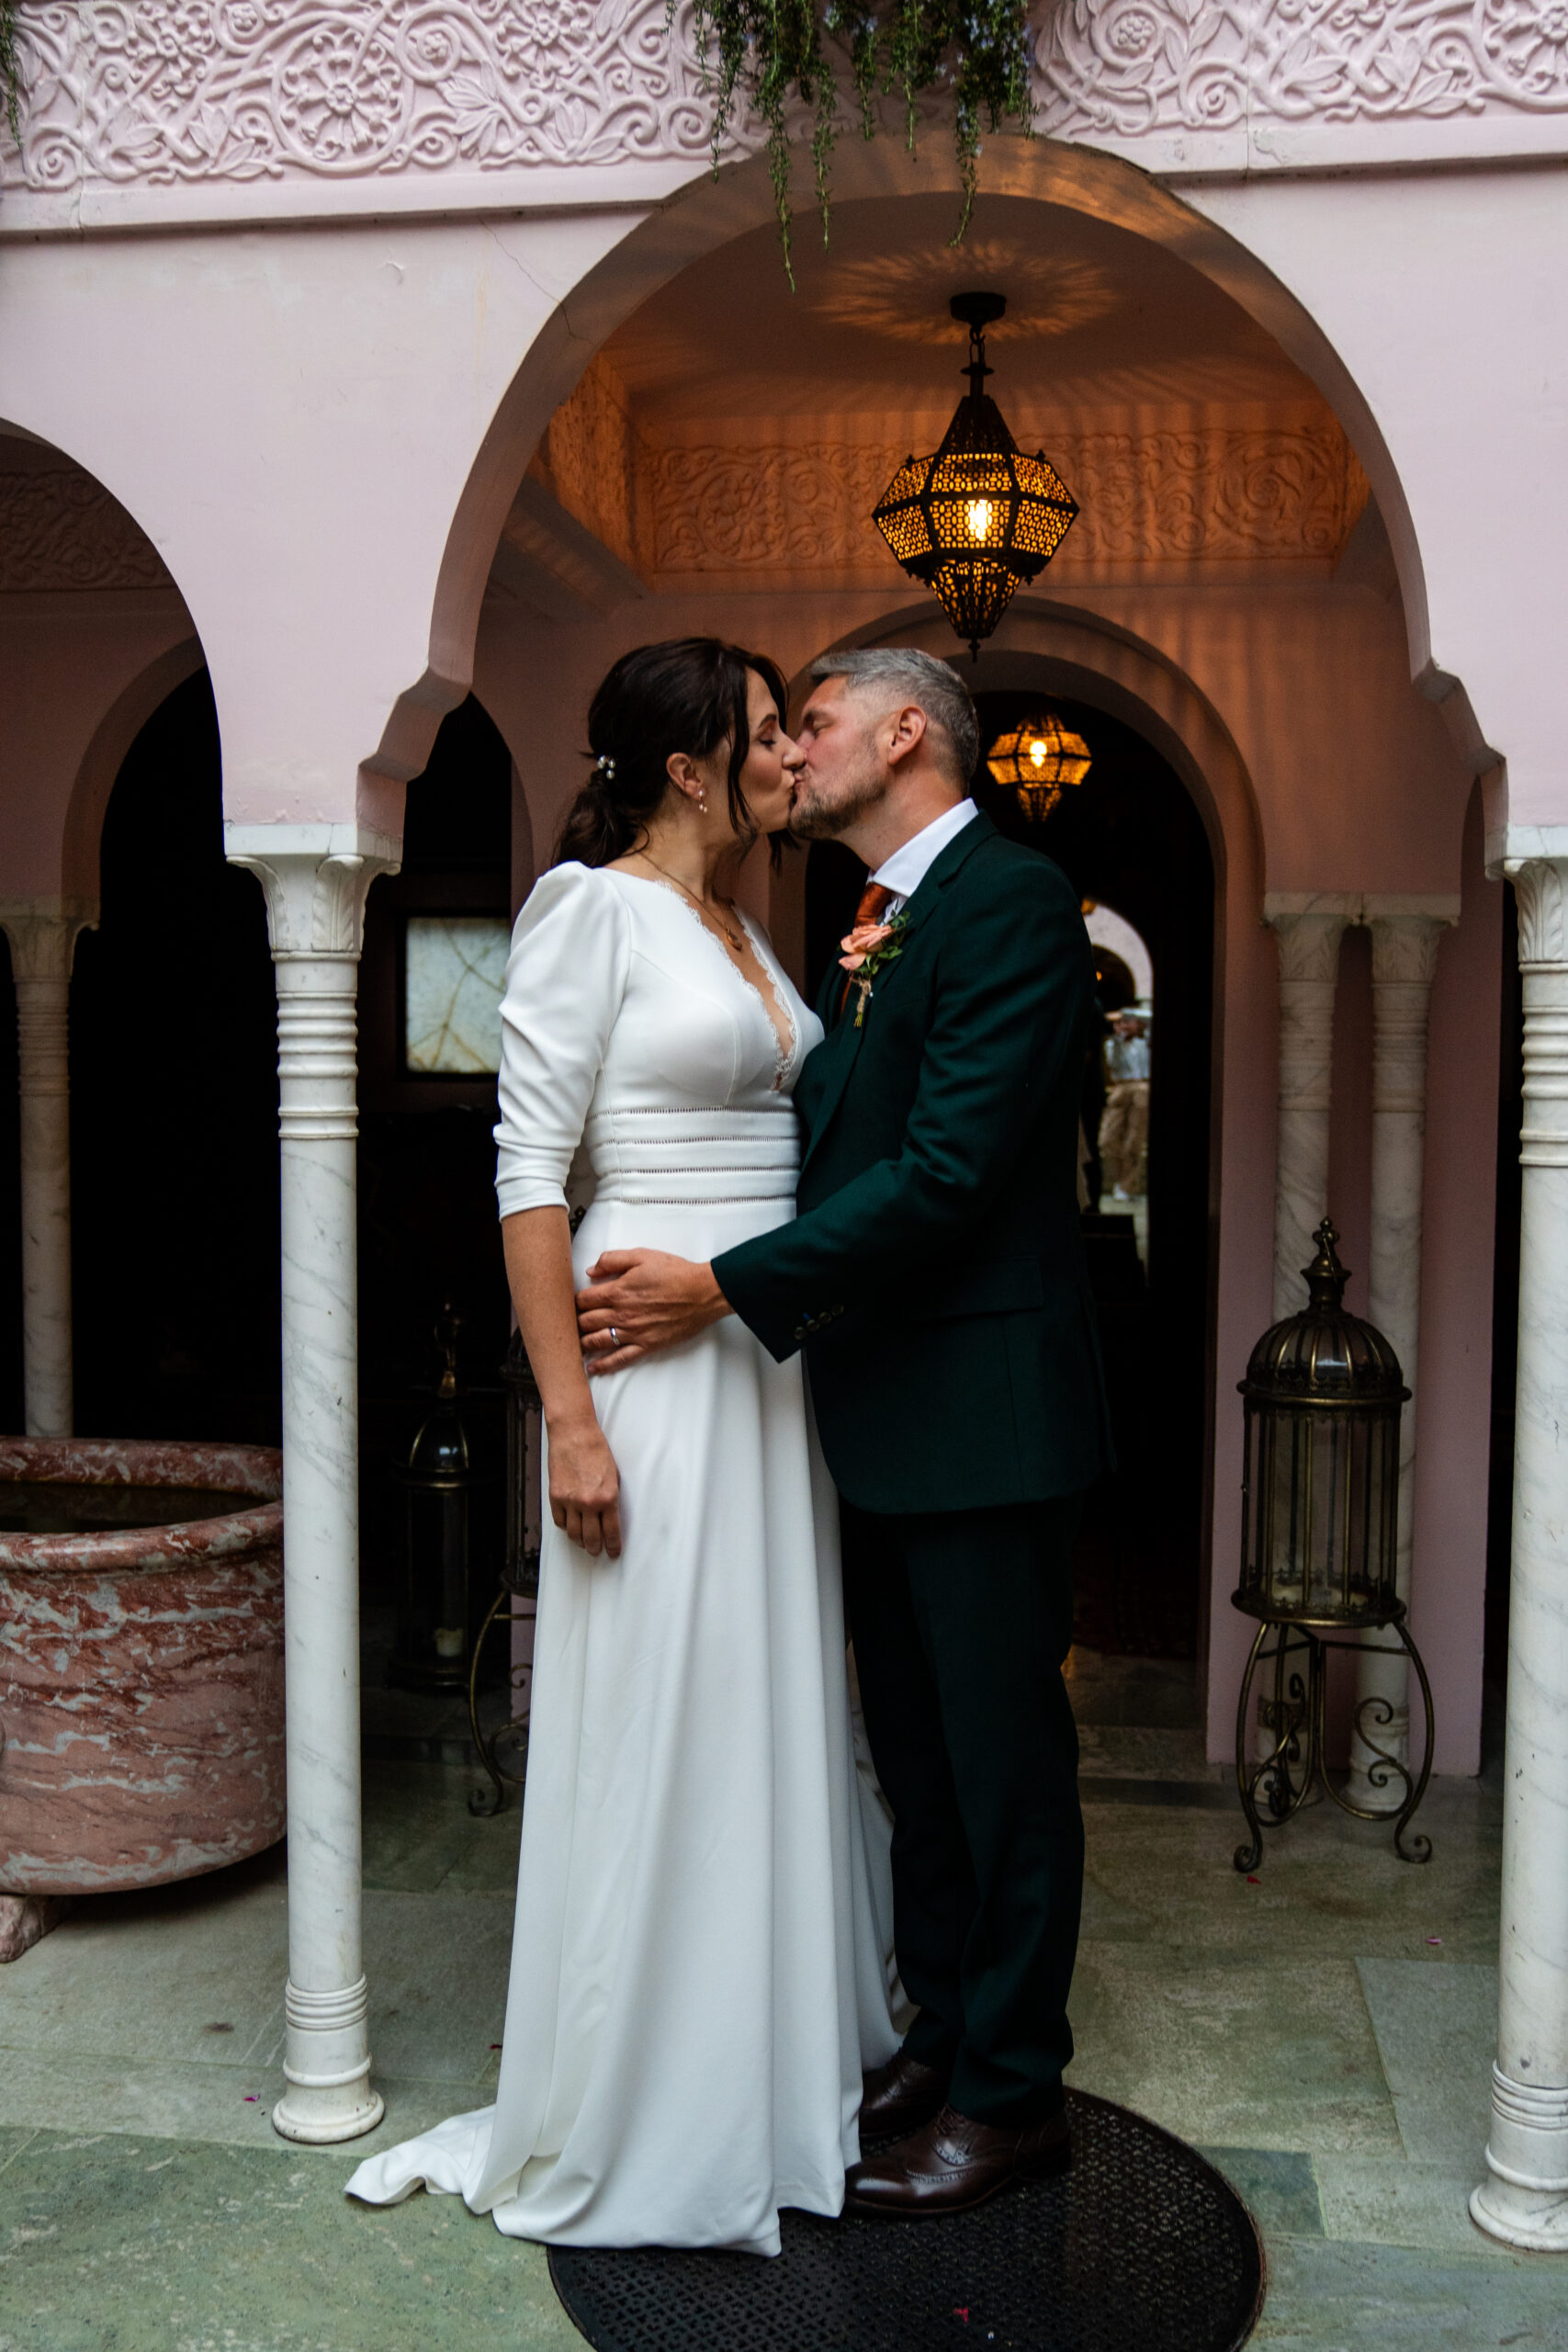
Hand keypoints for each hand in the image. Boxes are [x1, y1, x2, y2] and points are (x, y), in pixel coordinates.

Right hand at [545, 1410, 621, 1557]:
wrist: (574, 1434)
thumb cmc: (596, 1450)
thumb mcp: (613, 1476)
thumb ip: (610, 1498)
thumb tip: (609, 1518)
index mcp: (608, 1497)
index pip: (612, 1532)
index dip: (613, 1546)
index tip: (613, 1552)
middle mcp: (589, 1503)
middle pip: (592, 1538)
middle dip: (595, 1548)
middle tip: (597, 1551)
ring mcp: (570, 1501)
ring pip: (574, 1533)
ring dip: (579, 1541)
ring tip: (583, 1543)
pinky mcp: (555, 1496)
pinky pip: (559, 1521)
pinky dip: (565, 1527)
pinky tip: (570, 1526)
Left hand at [577, 1249, 730, 1373]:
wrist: (702, 1292)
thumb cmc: (675, 1273)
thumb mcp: (642, 1255)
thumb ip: (612, 1260)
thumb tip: (591, 1270)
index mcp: (617, 1291)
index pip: (583, 1300)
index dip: (574, 1301)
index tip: (573, 1302)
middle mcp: (621, 1315)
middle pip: (585, 1322)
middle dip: (574, 1322)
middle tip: (571, 1323)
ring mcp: (633, 1332)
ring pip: (596, 1342)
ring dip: (582, 1343)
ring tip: (575, 1343)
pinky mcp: (646, 1345)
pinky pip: (619, 1359)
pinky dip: (603, 1365)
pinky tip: (592, 1368)